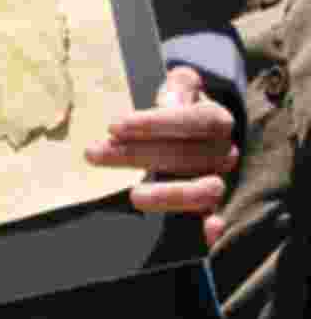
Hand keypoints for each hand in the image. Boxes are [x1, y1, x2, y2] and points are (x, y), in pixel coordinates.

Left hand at [85, 66, 238, 247]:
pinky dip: (214, 226)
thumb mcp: (180, 86)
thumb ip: (178, 86)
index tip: (113, 127)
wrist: (196, 127)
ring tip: (133, 195)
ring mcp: (220, 178)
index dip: (154, 124)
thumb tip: (172, 101)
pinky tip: (206, 233)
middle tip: (95, 154)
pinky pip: (217, 216)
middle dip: (138, 155)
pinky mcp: (210, 204)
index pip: (191, 120)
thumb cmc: (180, 106)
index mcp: (216, 119)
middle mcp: (223, 151)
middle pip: (186, 156)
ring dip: (168, 194)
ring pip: (203, 189)